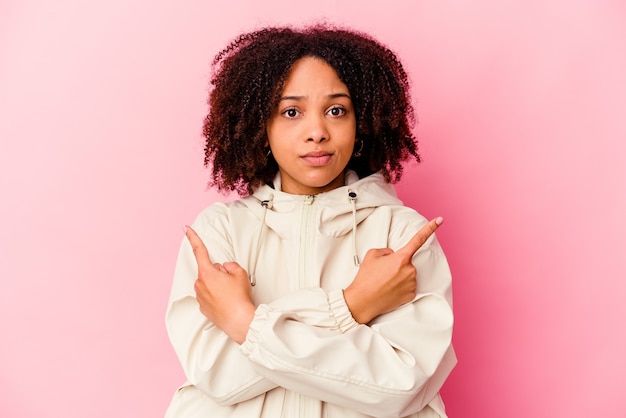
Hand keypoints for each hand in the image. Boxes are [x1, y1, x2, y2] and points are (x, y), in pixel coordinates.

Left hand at [185, 225, 255, 343]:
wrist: (240, 321)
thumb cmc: (239, 298)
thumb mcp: (240, 273)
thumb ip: (230, 265)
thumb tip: (224, 268)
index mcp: (207, 273)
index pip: (199, 251)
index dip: (193, 238)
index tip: (186, 229)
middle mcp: (200, 284)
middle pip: (209, 271)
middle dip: (218, 273)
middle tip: (232, 282)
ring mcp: (200, 297)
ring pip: (209, 284)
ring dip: (218, 285)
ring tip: (231, 294)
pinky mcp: (203, 308)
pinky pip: (209, 296)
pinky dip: (217, 297)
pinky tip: (226, 302)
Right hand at [343, 217, 442, 323]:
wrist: (363, 301)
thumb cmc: (366, 278)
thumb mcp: (372, 255)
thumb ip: (387, 251)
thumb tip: (394, 255)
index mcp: (401, 258)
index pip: (418, 239)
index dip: (430, 228)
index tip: (439, 220)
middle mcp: (410, 270)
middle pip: (407, 262)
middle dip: (397, 264)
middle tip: (382, 272)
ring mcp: (412, 284)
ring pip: (408, 274)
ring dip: (398, 276)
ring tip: (384, 282)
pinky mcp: (411, 295)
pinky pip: (408, 286)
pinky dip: (400, 287)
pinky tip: (389, 290)